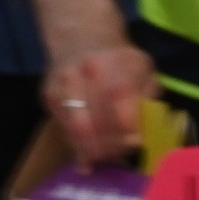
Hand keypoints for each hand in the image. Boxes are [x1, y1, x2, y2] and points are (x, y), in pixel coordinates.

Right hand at [42, 42, 157, 167]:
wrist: (81, 40)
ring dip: (93, 150)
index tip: (136, 142)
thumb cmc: (121, 61)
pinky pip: (64, 129)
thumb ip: (149, 96)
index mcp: (116, 64)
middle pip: (97, 120)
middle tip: (122, 154)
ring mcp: (63, 84)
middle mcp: (86, 73)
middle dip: (111, 145)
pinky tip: (88, 158)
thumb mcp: (145, 70)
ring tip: (105, 158)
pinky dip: (77, 147)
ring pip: (77, 128)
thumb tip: (147, 129)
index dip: (127, 128)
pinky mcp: (49, 96)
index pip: (119, 102)